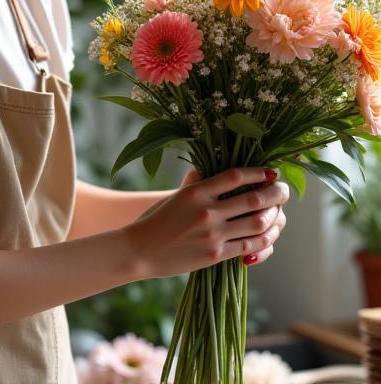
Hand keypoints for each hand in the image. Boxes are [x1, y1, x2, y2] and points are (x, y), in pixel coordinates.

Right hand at [123, 167, 288, 278]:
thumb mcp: (175, 195)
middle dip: (276, 194)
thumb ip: (195, 182)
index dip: (258, 172)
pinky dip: (264, 240)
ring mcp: (213, 235)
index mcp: (196, 192)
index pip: (235, 176)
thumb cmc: (156, 219)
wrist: (140, 251)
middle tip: (283, 190)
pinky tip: (268, 235)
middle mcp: (207, 211)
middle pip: (254, 200)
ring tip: (280, 213)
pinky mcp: (215, 255)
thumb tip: (207, 168)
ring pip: (257, 224)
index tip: (271, 171)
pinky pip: (249, 247)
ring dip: (275, 218)